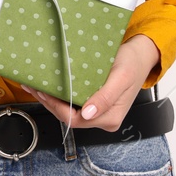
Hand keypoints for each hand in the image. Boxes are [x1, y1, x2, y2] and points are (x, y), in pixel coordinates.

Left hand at [17, 34, 158, 130]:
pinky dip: (59, 96)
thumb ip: (105, 98)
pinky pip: (73, 104)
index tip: (44, 92)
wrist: (140, 56)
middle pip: (69, 118)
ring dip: (52, 100)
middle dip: (50, 103)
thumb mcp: (120, 78)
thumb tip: (88, 114)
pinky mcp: (94, 103)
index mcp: (110, 118)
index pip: (76, 120)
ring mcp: (98, 112)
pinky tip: (49, 86)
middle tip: (34, 86)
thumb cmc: (132, 64)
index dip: (56, 108)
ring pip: (69, 112)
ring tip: (36, 85)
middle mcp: (103, 119)